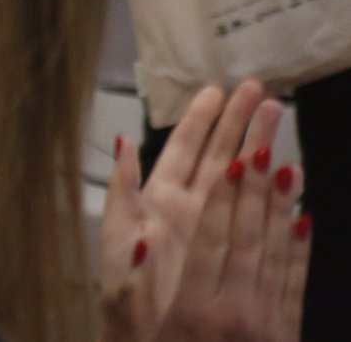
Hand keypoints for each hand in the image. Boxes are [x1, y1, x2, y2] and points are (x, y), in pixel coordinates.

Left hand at [99, 81, 291, 341]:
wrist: (145, 338)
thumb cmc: (124, 295)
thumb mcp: (115, 238)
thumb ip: (121, 190)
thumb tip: (123, 141)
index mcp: (158, 201)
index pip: (184, 150)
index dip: (199, 119)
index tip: (217, 89)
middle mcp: (189, 209)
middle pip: (217, 155)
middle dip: (236, 121)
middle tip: (259, 89)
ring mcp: (214, 230)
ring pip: (239, 179)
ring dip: (256, 145)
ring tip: (274, 112)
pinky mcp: (233, 254)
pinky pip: (257, 217)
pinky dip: (273, 194)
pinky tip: (290, 174)